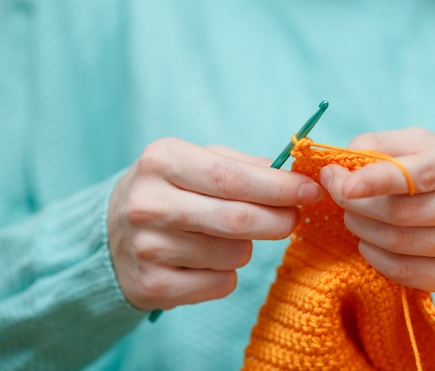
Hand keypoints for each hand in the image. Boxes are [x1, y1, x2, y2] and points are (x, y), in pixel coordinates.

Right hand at [107, 137, 321, 310]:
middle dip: (280, 220)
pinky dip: (228, 273)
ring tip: (226, 236)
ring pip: (235, 254)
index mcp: (162, 161)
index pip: (233, 178)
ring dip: (247, 247)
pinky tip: (207, 260)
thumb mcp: (198, 161)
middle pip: (238, 219)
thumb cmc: (171, 190)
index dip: (280, 187)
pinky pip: (221, 284)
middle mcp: (148, 203)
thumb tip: (296, 179)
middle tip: (294, 218)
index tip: (311, 191)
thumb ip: (246, 166)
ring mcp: (146, 248)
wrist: (112, 233)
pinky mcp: (150, 286)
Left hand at [319, 128, 434, 295]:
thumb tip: (345, 159)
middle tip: (337, 192)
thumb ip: (383, 144)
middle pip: (401, 213)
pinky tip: (368, 242)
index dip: (377, 179)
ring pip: (399, 243)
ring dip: (361, 229)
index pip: (421, 174)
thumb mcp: (424, 143)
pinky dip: (375, 257)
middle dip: (356, 203)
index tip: (342, 183)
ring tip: (353, 214)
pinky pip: (405, 272)